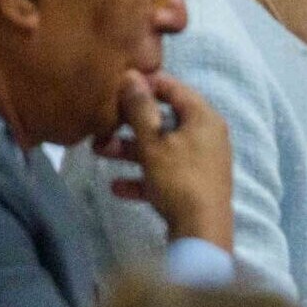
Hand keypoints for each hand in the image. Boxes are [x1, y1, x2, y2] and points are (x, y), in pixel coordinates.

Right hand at [95, 72, 233, 251]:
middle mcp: (207, 135)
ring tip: (99, 151)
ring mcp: (203, 161)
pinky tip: (116, 187)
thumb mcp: (154, 143)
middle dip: (130, 124)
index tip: (118, 84)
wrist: (202, 230)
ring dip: (131, 150)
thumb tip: (132, 76)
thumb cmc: (179, 179)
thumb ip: (140, 111)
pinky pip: (165, 174)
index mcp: (204, 118)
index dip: (146, 83)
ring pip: (162, 149)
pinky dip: (143, 178)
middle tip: (102, 123)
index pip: (175, 88)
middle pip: (164, 121)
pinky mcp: (195, 185)